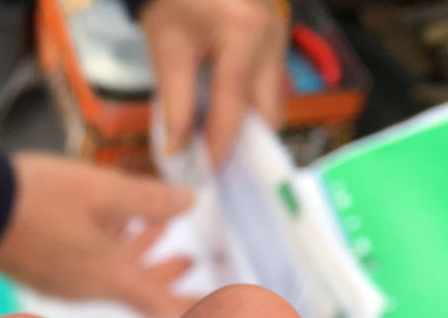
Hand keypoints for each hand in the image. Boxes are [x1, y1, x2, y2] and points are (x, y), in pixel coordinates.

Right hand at [0, 152, 196, 317]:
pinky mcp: (42, 270)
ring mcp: (62, 283)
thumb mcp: (105, 190)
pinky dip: (108, 252)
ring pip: (111, 276)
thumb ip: (152, 199)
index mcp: (107, 277)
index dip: (191, 306)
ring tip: (155, 232)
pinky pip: (86, 268)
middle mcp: (86, 288)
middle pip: (136, 291)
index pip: (159, 305)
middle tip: (189, 259)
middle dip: (165, 275)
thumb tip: (189, 201)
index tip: (215, 302)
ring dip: (137, 257)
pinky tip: (109, 222)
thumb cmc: (37, 200)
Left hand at [140, 0, 288, 163]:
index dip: (221, 141)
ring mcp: (281, 38)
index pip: (235, 102)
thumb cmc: (172, 3)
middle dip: (246, 143)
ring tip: (221, 150)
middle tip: (219, 168)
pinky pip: (270, 87)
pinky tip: (229, 124)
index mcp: (245, 33)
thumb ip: (174, 105)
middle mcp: (273, 37)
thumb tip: (176, 151)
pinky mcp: (277, 43)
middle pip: (270, 108)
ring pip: (276, 101)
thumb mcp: (167, 52)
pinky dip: (252, 109)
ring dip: (251, 128)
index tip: (209, 171)